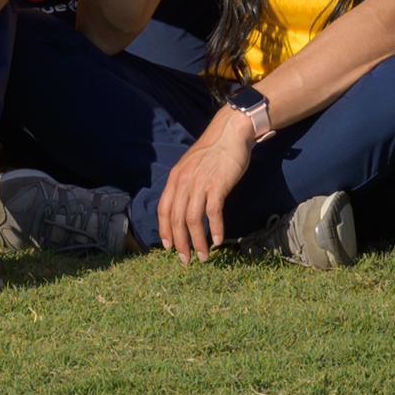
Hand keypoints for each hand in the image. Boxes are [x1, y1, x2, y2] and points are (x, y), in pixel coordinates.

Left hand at [157, 101, 262, 257]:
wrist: (230, 134)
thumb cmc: (213, 152)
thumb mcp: (191, 167)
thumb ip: (185, 186)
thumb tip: (183, 208)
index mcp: (175, 179)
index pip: (164, 210)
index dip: (165, 231)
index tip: (169, 248)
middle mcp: (184, 182)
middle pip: (177, 219)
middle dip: (180, 243)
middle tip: (186, 260)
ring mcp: (200, 184)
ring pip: (193, 220)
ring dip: (198, 242)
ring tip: (203, 257)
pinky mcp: (217, 185)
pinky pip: (213, 213)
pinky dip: (215, 229)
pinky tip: (218, 241)